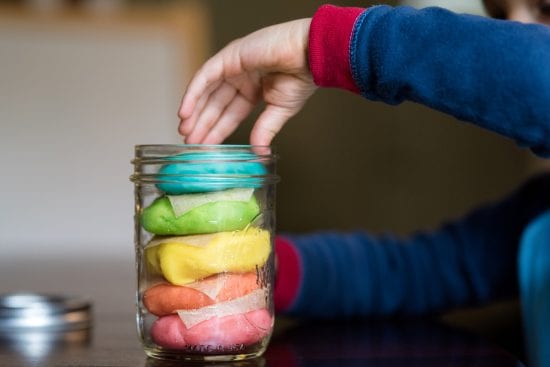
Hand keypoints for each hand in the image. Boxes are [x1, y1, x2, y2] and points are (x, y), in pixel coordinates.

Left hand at [178, 18, 316, 145]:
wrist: (311, 55)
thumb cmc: (302, 77)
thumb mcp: (280, 110)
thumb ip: (265, 129)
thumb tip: (259, 152)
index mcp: (254, 90)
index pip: (230, 114)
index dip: (217, 131)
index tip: (205, 147)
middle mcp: (241, 78)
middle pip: (215, 105)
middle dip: (202, 124)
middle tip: (189, 143)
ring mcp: (233, 66)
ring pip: (207, 92)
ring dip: (194, 111)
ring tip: (185, 131)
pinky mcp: (229, 56)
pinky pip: (205, 76)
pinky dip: (193, 93)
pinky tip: (185, 112)